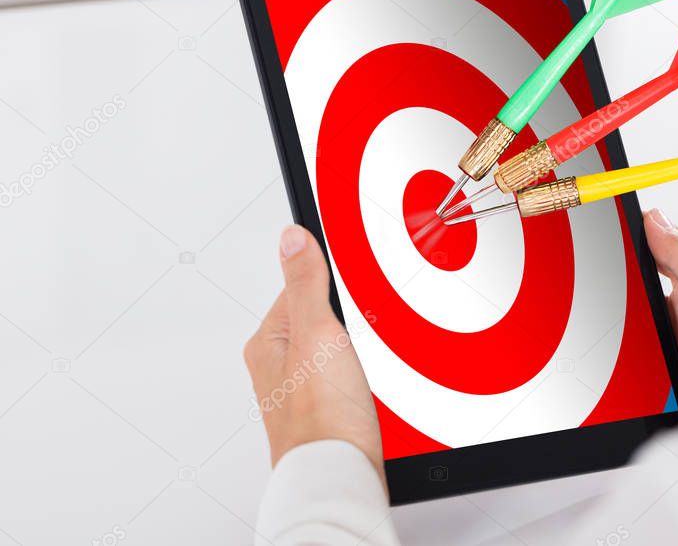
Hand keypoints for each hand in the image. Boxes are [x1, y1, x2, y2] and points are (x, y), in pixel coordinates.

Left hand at [244, 225, 385, 487]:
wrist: (339, 476)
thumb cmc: (322, 417)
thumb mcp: (317, 332)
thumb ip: (306, 284)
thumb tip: (292, 238)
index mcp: (269, 342)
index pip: (298, 288)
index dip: (329, 281)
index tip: (347, 273)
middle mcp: (279, 367)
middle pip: (319, 318)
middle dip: (346, 317)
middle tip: (362, 326)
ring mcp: (303, 391)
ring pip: (336, 349)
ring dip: (358, 349)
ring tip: (369, 357)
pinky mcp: (327, 411)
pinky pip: (346, 376)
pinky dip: (363, 373)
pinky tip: (372, 381)